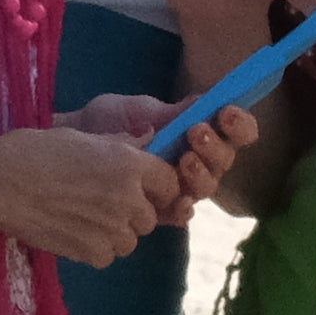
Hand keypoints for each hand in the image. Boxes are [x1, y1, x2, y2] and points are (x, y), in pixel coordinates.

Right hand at [0, 125, 204, 267]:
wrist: (0, 183)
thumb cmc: (34, 151)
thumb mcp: (81, 137)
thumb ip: (119, 144)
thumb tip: (146, 139)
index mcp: (130, 164)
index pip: (170, 182)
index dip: (158, 188)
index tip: (143, 190)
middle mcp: (128, 198)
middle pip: (150, 217)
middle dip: (133, 214)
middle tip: (102, 205)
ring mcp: (112, 228)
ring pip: (130, 241)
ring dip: (114, 234)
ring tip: (84, 220)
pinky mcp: (92, 252)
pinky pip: (107, 257)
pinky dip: (94, 250)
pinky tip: (71, 233)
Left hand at [70, 83, 263, 213]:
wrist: (75, 142)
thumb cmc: (110, 122)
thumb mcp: (139, 110)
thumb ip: (172, 112)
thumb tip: (205, 101)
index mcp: (199, 132)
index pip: (234, 132)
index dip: (239, 125)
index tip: (227, 113)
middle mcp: (197, 161)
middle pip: (224, 161)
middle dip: (216, 146)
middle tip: (197, 132)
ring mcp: (180, 187)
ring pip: (207, 187)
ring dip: (202, 173)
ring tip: (185, 158)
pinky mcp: (161, 210)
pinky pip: (182, 214)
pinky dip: (184, 208)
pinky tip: (180, 201)